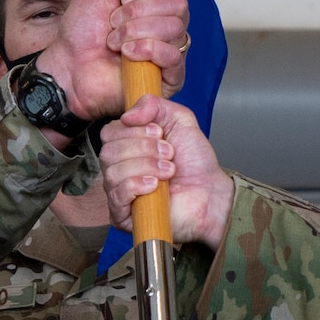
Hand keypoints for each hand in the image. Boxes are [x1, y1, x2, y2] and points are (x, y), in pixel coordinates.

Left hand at [38, 0, 188, 119]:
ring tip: (114, 41)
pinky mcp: (169, 78)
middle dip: (138, 10)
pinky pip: (173, 56)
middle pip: (179, 4)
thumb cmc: (83, 30)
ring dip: (135, 31)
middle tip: (114, 21)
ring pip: (175, 28)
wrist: (69, 64)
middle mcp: (169, 26)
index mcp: (158, 4)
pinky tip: (126, 54)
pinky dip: (146, 50)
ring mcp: (171, 52)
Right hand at [98, 94, 233, 248]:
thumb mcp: (179, 120)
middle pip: (109, 152)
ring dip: (145, 167)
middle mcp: (118, 168)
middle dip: (143, 149)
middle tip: (169, 154)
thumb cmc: (195, 161)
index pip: (109, 133)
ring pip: (112, 173)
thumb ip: (154, 105)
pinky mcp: (123, 215)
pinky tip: (155, 186)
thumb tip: (127, 115)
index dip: (134, 131)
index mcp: (126, 145)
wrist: (211, 192)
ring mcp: (119, 192)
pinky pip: (116, 196)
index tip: (160, 133)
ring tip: (168, 171)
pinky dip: (136, 185)